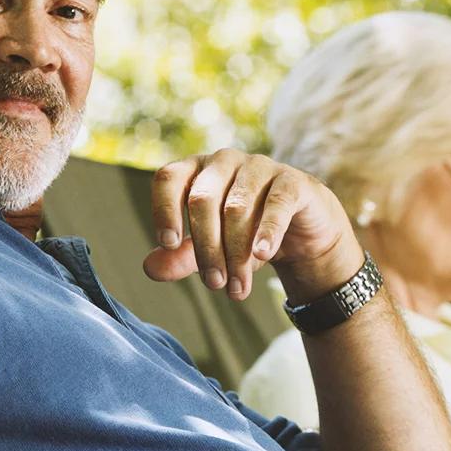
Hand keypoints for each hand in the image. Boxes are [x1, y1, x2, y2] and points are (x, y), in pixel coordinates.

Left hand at [143, 149, 362, 302]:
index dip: (165, 209)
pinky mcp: (292, 181)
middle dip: (207, 248)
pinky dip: (267, 232)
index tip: (170, 244)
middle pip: (202, 199)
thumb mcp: (211, 249)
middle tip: (214, 284)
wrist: (301, 232)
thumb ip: (181, 257)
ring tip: (238, 288)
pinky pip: (276, 204)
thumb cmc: (246, 234)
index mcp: (196, 171)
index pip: (169, 178)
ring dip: (236, 253)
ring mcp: (259, 166)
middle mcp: (224, 161)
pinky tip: (262, 256)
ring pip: (237, 207)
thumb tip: (150, 268)